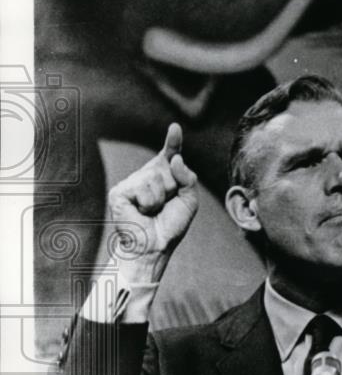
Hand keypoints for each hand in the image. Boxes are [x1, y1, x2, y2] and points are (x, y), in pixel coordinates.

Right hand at [108, 123, 198, 285]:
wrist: (154, 247)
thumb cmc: (170, 225)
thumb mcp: (189, 200)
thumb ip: (188, 178)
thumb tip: (175, 158)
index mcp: (162, 176)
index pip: (169, 154)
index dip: (173, 141)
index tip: (175, 128)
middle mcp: (146, 176)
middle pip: (167, 167)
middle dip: (173, 188)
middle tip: (164, 206)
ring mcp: (131, 182)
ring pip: (156, 177)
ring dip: (160, 198)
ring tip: (153, 211)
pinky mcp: (119, 191)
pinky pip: (144, 187)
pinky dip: (149, 202)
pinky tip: (141, 212)